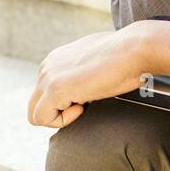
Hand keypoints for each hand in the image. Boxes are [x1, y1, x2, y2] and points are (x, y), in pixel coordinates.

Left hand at [27, 28, 150, 128]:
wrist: (134, 49)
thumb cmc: (125, 56)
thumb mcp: (98, 62)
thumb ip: (84, 72)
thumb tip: (89, 83)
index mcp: (56, 59)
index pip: (46, 91)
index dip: (67, 101)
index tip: (89, 95)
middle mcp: (47, 65)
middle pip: (36, 103)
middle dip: (58, 111)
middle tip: (85, 105)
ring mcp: (47, 77)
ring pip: (35, 114)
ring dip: (60, 117)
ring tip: (85, 105)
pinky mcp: (53, 90)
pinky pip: (42, 119)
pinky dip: (62, 121)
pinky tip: (83, 106)